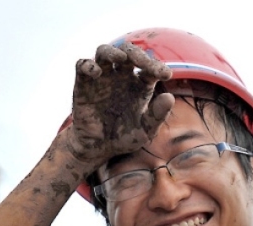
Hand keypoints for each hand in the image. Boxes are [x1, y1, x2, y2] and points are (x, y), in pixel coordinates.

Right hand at [64, 42, 174, 166]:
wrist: (98, 148)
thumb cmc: (125, 138)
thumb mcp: (144, 131)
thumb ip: (157, 115)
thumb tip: (170, 97)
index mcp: (140, 84)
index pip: (150, 68)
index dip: (158, 67)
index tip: (165, 75)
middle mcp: (121, 76)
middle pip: (128, 52)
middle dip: (137, 54)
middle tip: (144, 63)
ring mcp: (102, 78)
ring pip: (104, 52)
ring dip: (112, 51)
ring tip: (120, 58)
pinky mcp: (83, 84)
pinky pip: (82, 66)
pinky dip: (87, 65)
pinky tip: (96, 72)